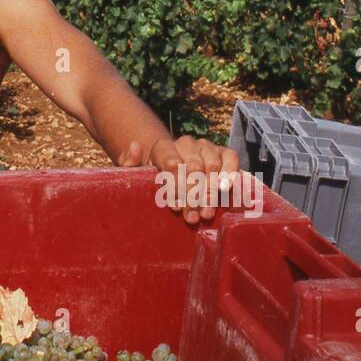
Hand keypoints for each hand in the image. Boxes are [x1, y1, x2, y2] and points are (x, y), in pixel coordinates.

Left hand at [127, 136, 242, 223]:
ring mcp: (205, 146)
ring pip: (211, 166)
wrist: (175, 172)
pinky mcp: (222, 151)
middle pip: (193, 168)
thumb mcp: (136, 174)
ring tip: (205, 213)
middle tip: (190, 217)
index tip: (174, 206)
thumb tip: (135, 146)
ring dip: (209, 193)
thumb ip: (129, 163)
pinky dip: (230, 173)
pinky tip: (225, 190)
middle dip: (192, 196)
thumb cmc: (154, 178)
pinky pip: (230, 157)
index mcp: (163, 148)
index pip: (171, 162)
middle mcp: (185, 143)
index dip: (174, 186)